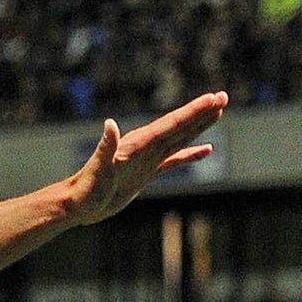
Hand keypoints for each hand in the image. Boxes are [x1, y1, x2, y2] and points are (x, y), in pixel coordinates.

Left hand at [64, 91, 228, 224]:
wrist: (77, 204)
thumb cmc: (85, 189)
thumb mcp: (97, 170)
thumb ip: (105, 147)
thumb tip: (110, 124)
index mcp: (137, 144)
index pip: (170, 124)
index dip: (192, 112)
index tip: (213, 98)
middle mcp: (145, 147)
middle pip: (179, 126)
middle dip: (202, 112)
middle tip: (224, 96)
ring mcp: (147, 159)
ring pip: (179, 138)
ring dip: (199, 126)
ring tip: (219, 112)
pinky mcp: (146, 172)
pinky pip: (174, 160)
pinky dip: (190, 154)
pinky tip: (206, 150)